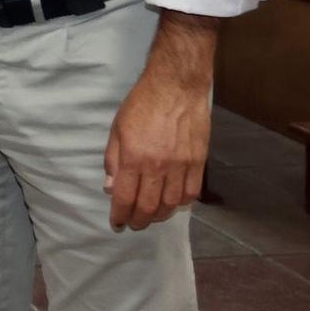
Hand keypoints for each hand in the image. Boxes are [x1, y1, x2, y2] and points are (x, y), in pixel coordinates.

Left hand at [104, 67, 210, 230]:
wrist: (176, 87)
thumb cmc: (142, 105)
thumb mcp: (117, 130)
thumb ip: (113, 161)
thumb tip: (110, 188)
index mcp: (134, 157)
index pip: (125, 198)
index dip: (120, 215)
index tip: (116, 223)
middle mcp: (158, 166)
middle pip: (148, 207)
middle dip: (139, 221)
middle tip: (133, 223)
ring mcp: (181, 165)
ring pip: (172, 204)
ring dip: (159, 215)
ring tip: (151, 215)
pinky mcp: (199, 161)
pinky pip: (192, 193)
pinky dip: (182, 203)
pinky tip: (173, 202)